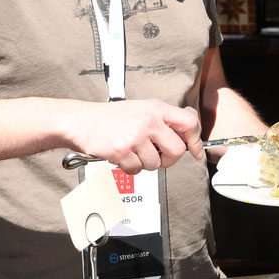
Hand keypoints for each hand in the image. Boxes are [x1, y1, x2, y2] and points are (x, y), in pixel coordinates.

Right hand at [75, 99, 203, 173]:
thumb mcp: (142, 109)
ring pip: (155, 164)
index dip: (195, 140)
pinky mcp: (122, 151)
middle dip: (169, 159)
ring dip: (145, 163)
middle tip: (158, 156)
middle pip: (177, 150)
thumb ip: (163, 121)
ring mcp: (135, 136)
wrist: (82, 121)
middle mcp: (148, 120)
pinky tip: (123, 155)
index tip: (196, 151)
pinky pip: (137, 170)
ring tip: (133, 151)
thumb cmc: (111, 117)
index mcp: (156, 108)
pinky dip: (130, 167)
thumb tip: (185, 139)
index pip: (189, 123)